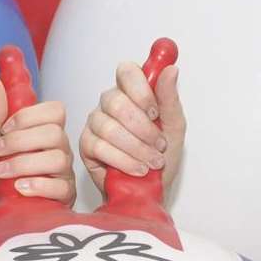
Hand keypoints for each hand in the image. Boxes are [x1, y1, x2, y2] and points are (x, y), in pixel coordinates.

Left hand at [0, 74, 75, 215]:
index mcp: (44, 135)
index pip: (55, 110)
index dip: (29, 116)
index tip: (4, 128)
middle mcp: (59, 151)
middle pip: (54, 132)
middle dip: (20, 140)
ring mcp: (64, 175)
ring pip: (57, 157)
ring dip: (23, 163)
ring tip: (2, 173)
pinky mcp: (65, 198)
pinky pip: (60, 186)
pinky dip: (36, 185)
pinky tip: (19, 189)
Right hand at [79, 61, 184, 198]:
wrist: (151, 190)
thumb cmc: (162, 156)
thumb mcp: (174, 126)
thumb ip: (170, 98)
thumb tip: (171, 70)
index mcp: (131, 92)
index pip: (127, 71)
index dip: (141, 91)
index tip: (155, 112)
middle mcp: (109, 103)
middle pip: (116, 101)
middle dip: (143, 128)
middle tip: (159, 145)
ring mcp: (95, 123)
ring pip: (109, 127)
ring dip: (136, 148)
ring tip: (152, 162)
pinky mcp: (86, 145)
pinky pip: (100, 147)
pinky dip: (123, 160)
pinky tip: (138, 169)